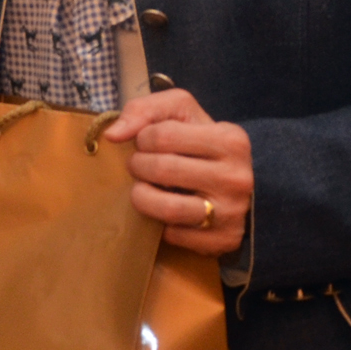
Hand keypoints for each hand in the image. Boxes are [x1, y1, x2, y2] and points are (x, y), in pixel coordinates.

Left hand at [105, 89, 252, 256]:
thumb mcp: (181, 113)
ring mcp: (232, 212)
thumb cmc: (201, 145)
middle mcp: (236, 177)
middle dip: (138, 166)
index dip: (143, 138)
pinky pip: (174, 235)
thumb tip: (112, 134)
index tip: (146, 143)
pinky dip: (159, 225)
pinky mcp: (223, 239)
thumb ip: (145, 110)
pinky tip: (163, 212)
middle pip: (162, 169)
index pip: (163, 135)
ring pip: (167, 208)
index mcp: (231, 140)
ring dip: (142, 197)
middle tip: (138, 167)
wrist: (237, 186)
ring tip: (142, 189)